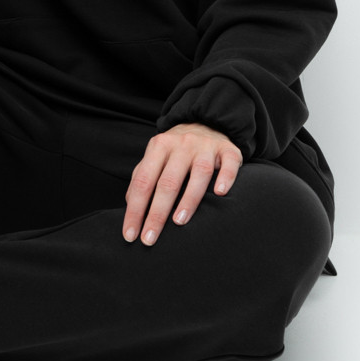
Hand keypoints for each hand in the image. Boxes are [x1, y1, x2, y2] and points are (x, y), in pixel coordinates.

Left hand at [122, 122, 242, 245]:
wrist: (207, 122)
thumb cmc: (177, 149)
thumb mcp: (156, 156)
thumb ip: (142, 177)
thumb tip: (130, 205)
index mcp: (159, 147)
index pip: (143, 181)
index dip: (135, 209)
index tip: (130, 234)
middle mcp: (181, 145)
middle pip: (167, 181)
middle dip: (157, 213)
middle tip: (150, 239)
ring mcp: (206, 147)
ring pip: (198, 173)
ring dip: (189, 199)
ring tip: (179, 222)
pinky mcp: (229, 150)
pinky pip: (229, 164)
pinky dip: (225, 178)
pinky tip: (221, 194)